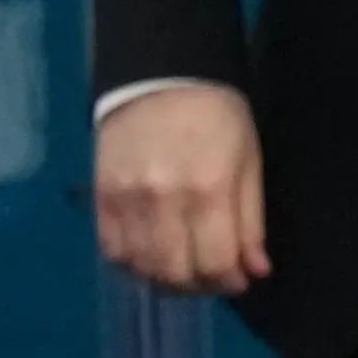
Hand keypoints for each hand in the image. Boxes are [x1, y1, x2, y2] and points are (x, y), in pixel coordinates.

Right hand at [92, 82, 269, 298]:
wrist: (161, 71)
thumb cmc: (216, 115)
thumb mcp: (248, 160)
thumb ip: (251, 221)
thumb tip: (254, 271)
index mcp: (209, 189)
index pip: (215, 264)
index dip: (228, 282)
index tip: (235, 278)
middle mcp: (164, 199)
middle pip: (176, 274)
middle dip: (198, 286)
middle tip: (207, 275)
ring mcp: (128, 198)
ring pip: (142, 268)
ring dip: (165, 279)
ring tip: (180, 265)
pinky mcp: (102, 195)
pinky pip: (112, 251)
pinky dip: (132, 262)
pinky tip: (149, 251)